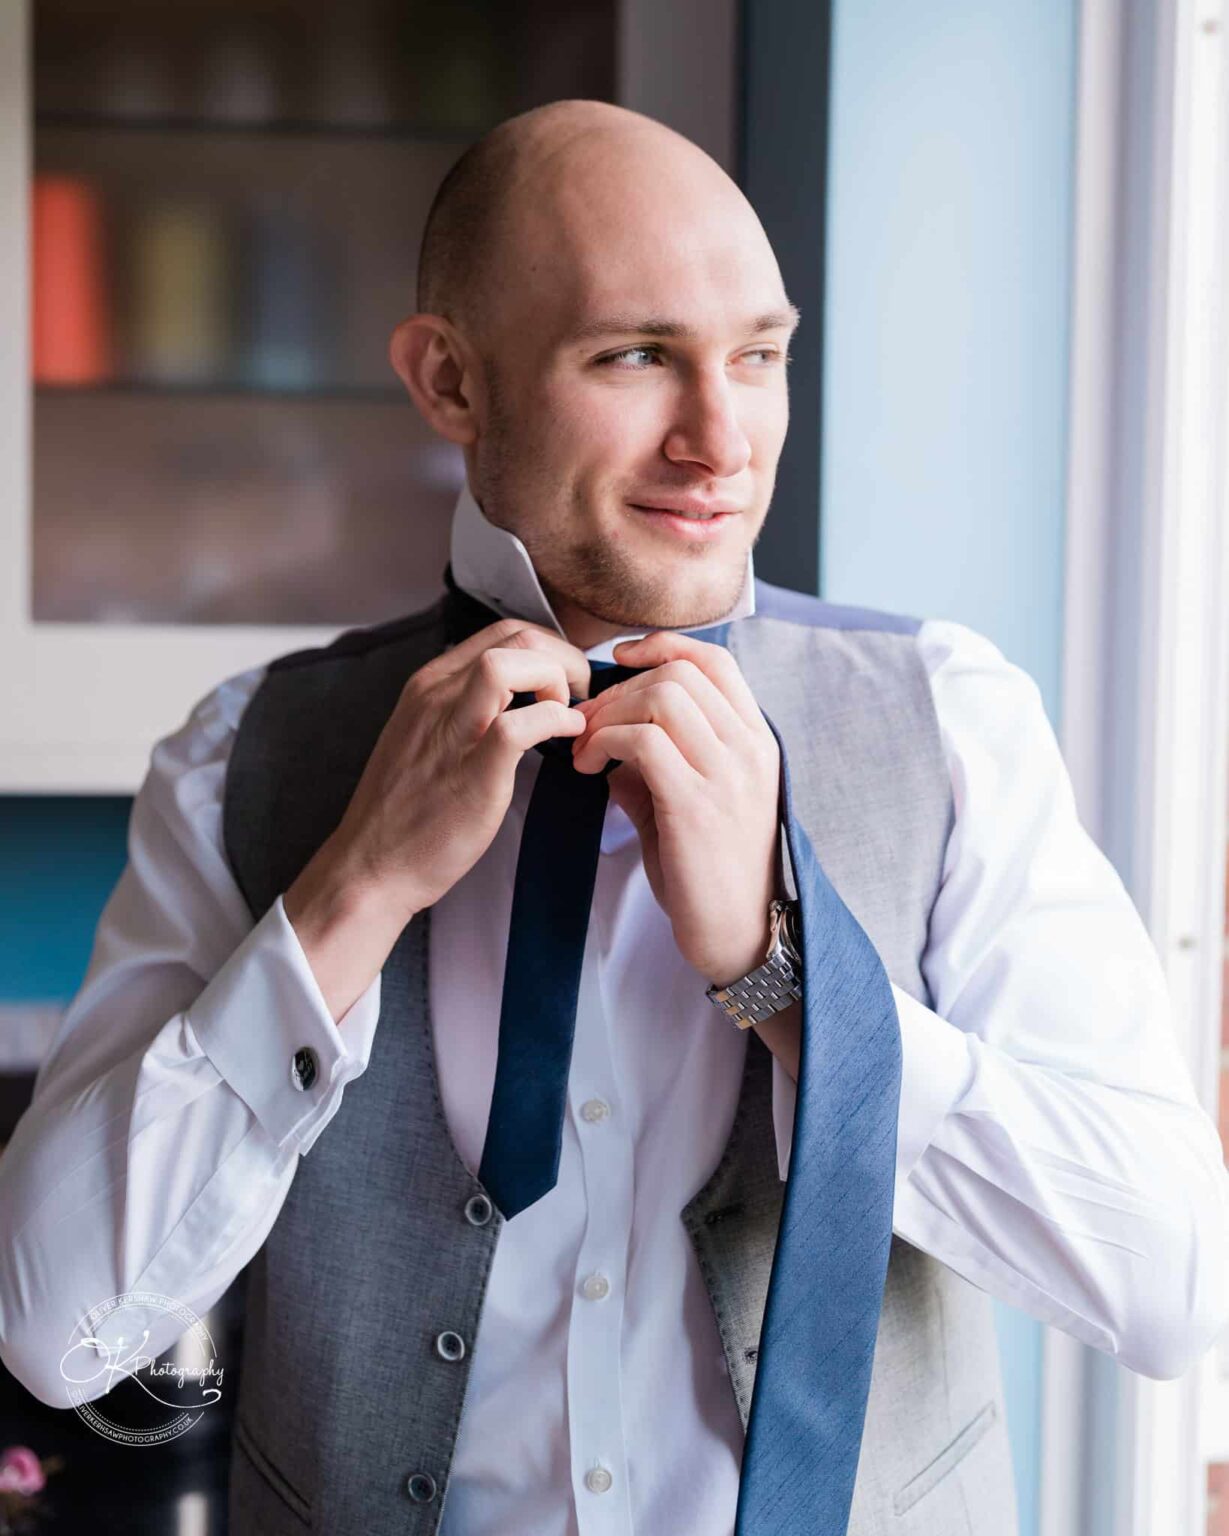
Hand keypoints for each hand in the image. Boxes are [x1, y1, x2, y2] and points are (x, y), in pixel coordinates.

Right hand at [324, 616, 592, 916]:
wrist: (371, 866)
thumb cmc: (405, 811)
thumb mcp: (426, 738)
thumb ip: (462, 709)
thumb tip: (512, 699)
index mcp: (429, 685)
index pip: (503, 632)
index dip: (548, 648)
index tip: (564, 682)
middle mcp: (437, 696)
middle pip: (517, 637)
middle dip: (563, 658)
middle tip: (578, 696)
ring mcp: (452, 731)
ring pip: (511, 663)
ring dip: (558, 680)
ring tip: (568, 714)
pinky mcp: (472, 772)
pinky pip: (520, 725)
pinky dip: (557, 720)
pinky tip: (567, 736)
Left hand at [571, 631, 782, 984]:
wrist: (737, 932)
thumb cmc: (708, 868)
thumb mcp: (690, 798)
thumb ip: (657, 758)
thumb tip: (607, 730)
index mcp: (755, 740)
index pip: (715, 661)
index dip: (663, 645)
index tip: (620, 659)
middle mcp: (749, 748)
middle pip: (679, 673)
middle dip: (619, 689)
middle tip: (586, 724)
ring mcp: (728, 774)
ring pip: (661, 697)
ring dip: (608, 714)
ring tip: (584, 749)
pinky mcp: (697, 804)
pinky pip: (644, 741)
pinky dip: (605, 743)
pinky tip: (589, 769)